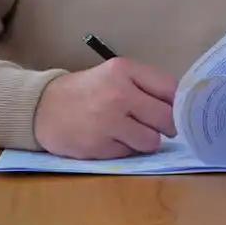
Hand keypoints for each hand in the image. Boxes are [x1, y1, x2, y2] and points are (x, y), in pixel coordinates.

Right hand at [33, 58, 177, 158]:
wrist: (42, 108)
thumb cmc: (88, 90)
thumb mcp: (116, 74)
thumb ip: (147, 84)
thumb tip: (183, 105)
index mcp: (125, 70)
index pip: (171, 89)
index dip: (178, 103)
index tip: (179, 110)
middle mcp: (118, 94)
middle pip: (166, 118)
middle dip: (167, 126)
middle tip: (159, 127)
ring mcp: (107, 122)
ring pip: (151, 141)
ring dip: (147, 141)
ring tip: (133, 133)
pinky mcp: (98, 146)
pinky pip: (130, 154)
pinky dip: (126, 150)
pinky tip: (112, 139)